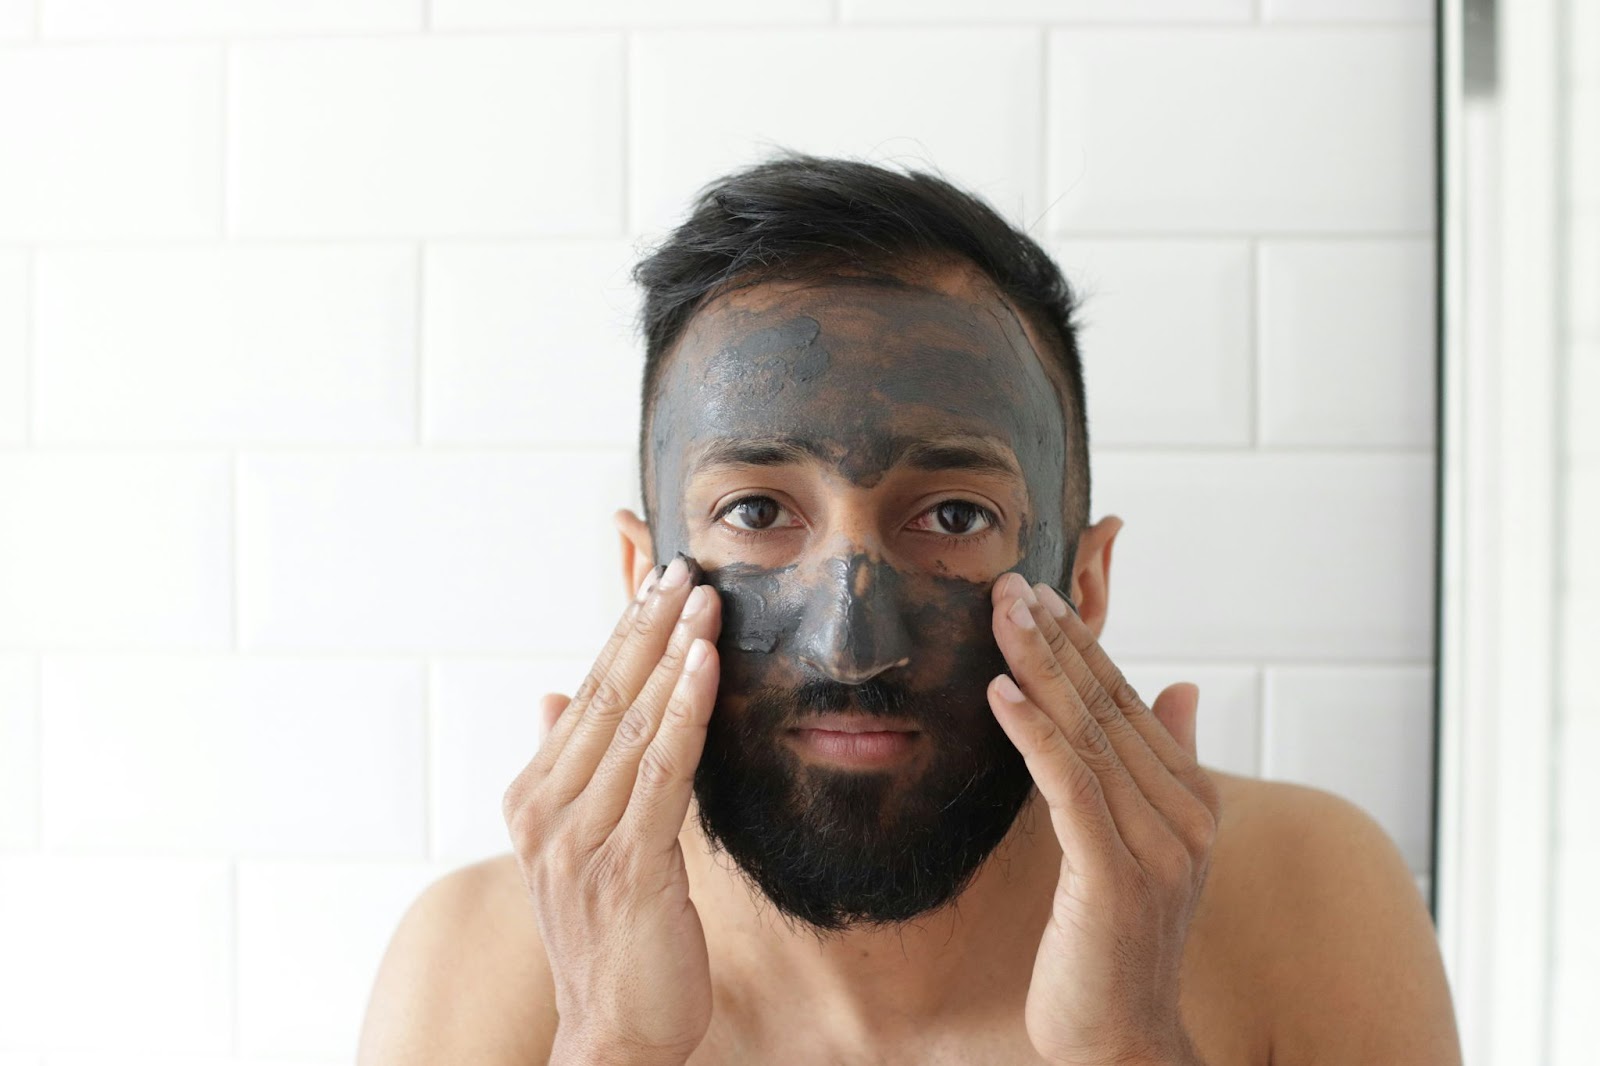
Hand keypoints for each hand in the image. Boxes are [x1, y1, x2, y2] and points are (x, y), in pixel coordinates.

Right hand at [502, 555, 721, 1065]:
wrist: (611, 1033)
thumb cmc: (608, 938)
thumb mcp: (576, 845)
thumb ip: (567, 767)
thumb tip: (554, 697)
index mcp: (534, 799)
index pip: (587, 695)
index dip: (624, 633)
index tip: (657, 579)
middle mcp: (547, 812)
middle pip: (606, 696)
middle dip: (648, 626)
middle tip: (685, 566)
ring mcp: (581, 839)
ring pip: (634, 723)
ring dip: (672, 654)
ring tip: (704, 599)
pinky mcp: (627, 865)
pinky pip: (662, 771)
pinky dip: (686, 711)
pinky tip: (707, 666)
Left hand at [986, 572, 1219, 1065]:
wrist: (1122, 1039)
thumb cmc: (1119, 944)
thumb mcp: (1146, 847)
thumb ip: (1167, 765)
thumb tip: (1184, 689)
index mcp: (1190, 801)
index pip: (1128, 703)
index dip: (1082, 647)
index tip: (1038, 597)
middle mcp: (1183, 816)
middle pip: (1107, 707)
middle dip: (1055, 640)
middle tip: (1009, 584)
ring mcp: (1155, 847)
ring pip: (1088, 735)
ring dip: (1040, 667)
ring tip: (1001, 616)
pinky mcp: (1116, 876)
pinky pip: (1071, 786)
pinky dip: (1036, 734)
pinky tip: (1001, 693)